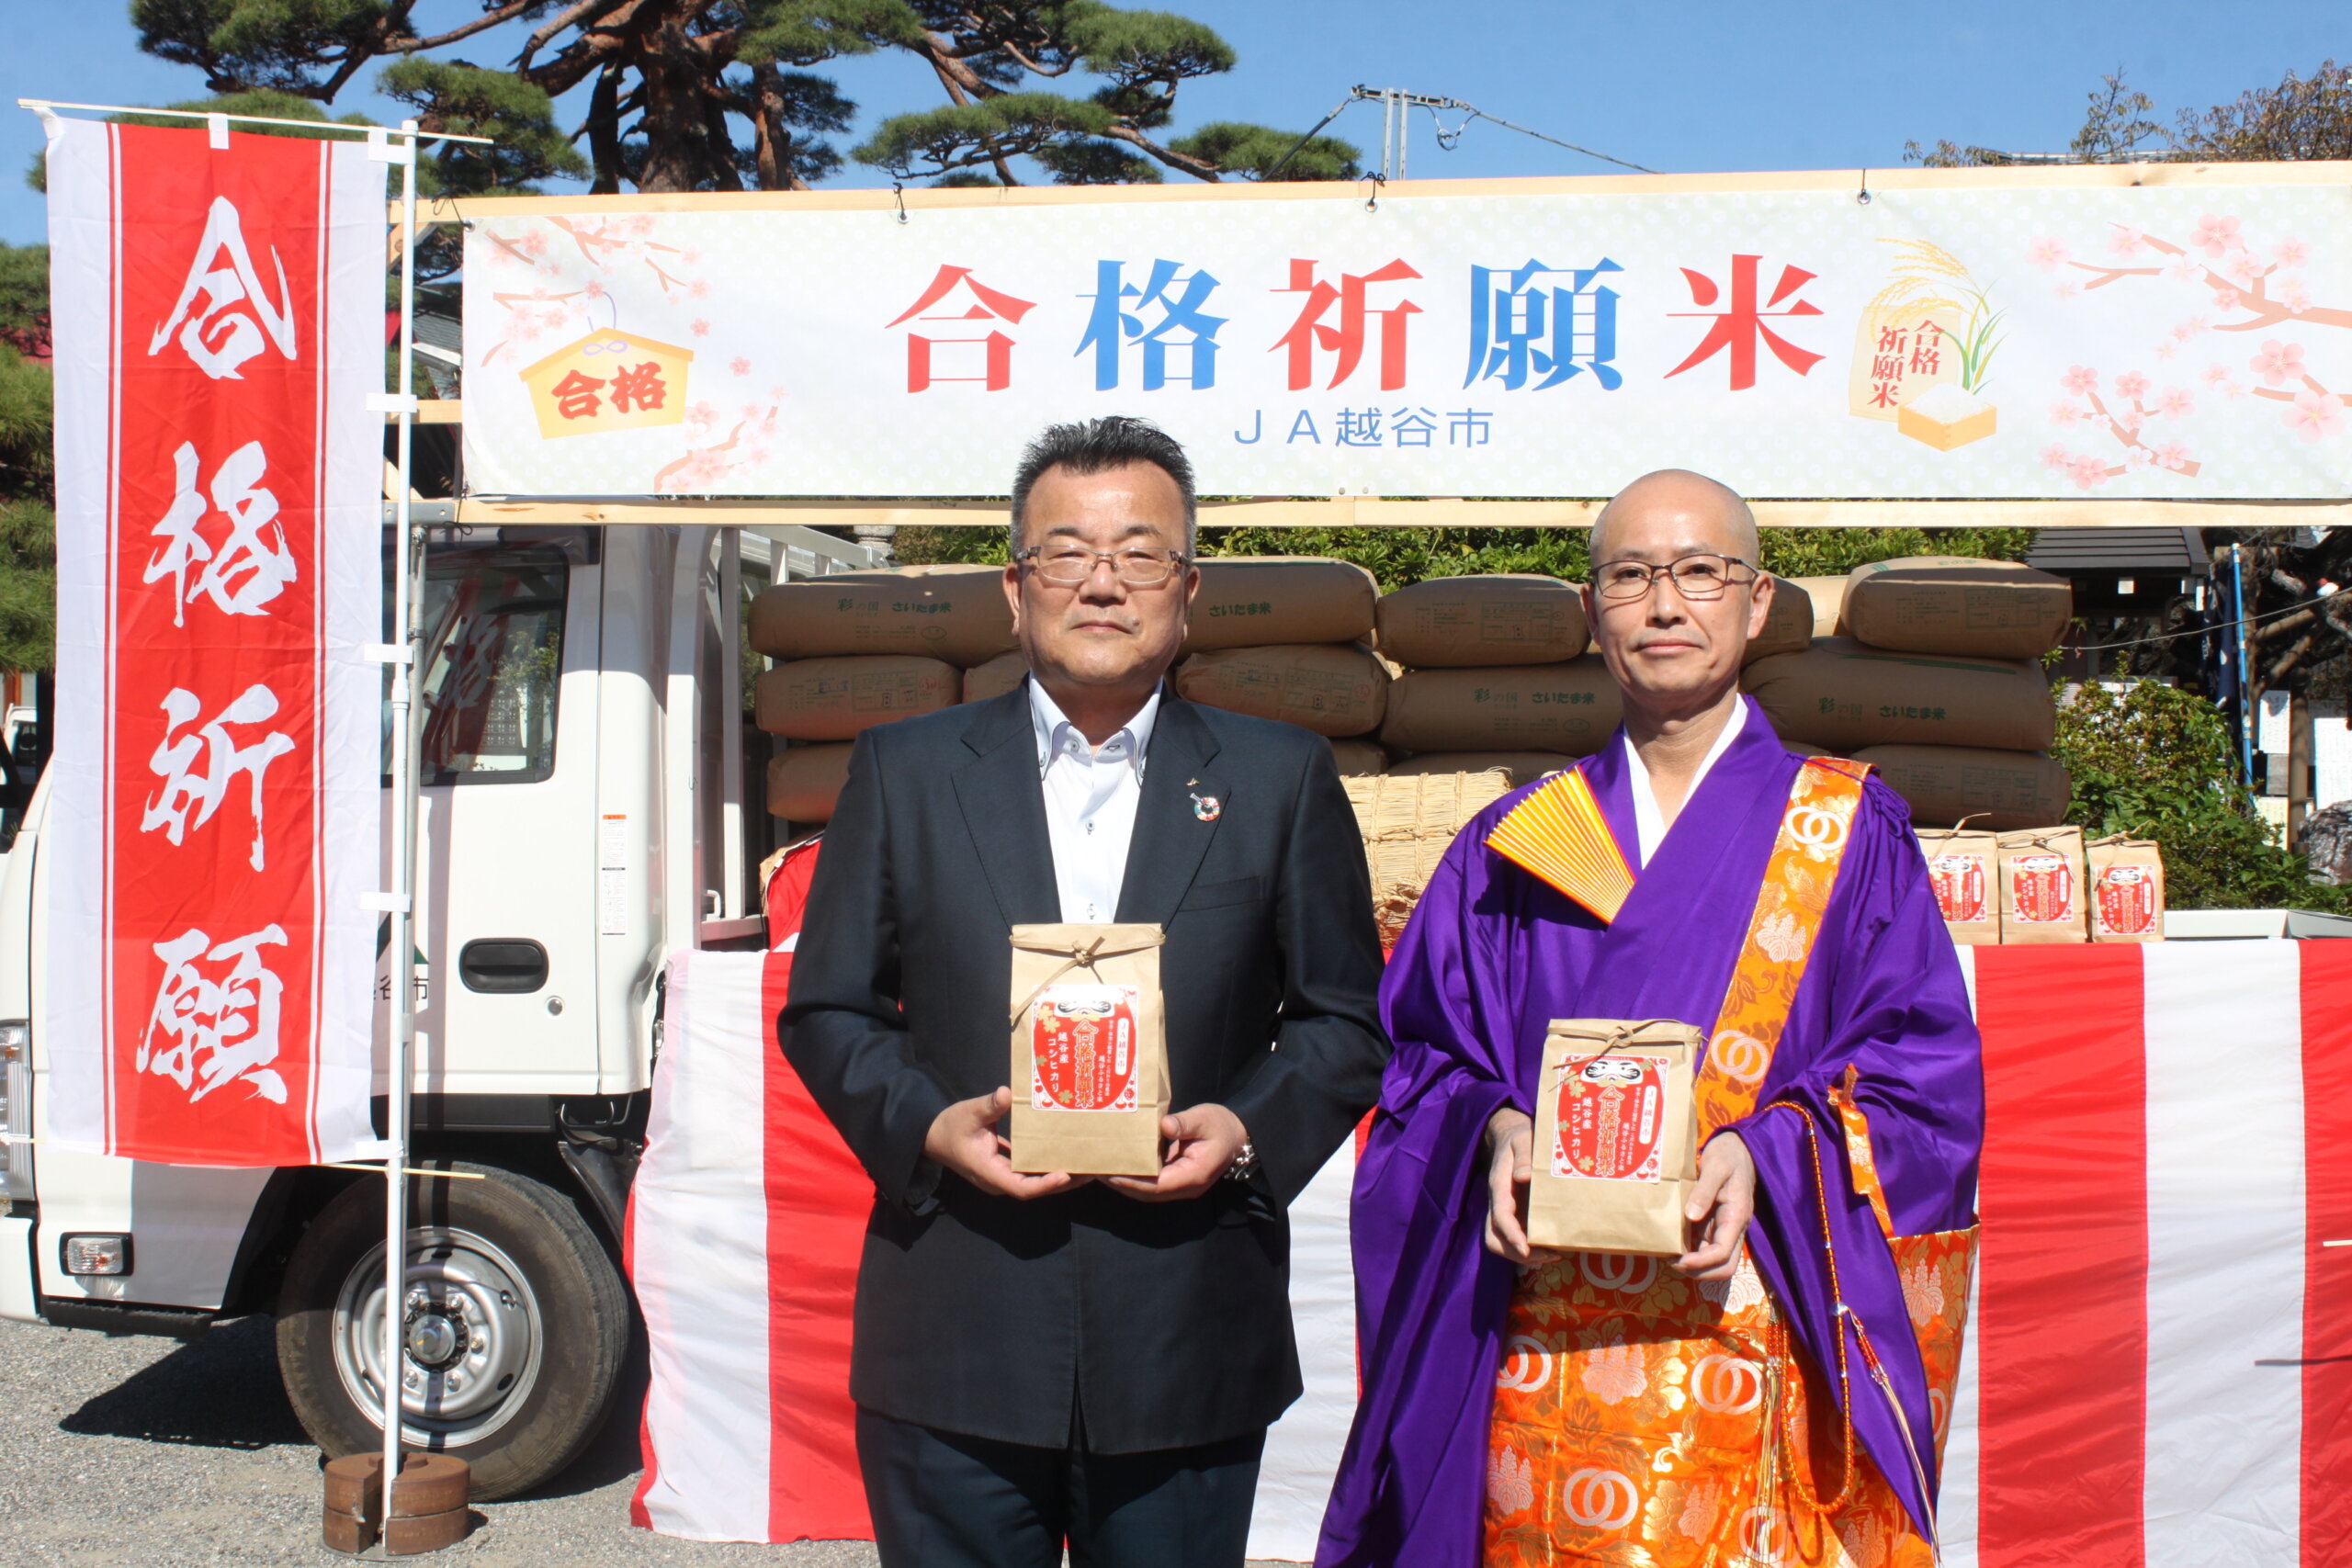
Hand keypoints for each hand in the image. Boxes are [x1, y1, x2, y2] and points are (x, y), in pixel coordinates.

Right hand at [923, 1088, 1079, 1199]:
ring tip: (1088, 1165)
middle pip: (1035, 1188)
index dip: (1045, 1184)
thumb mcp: (968, 1113)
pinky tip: (1068, 1154)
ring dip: (1061, 1176)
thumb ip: (988, 1106)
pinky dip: (1049, 1166)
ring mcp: (1004, 1175)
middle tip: (1091, 1170)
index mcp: (990, 1172)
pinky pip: (1031, 1171)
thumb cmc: (950, 1126)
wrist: (933, 1136)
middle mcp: (999, 1180)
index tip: (1065, 1174)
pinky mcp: (1007, 1168)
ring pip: (1036, 1181)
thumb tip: (1006, 1093)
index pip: (1021, 1188)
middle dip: (1063, 1182)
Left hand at [1105, 1103, 1247, 1201]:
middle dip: (1122, 1184)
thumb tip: (1165, 1125)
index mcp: (1193, 1175)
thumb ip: (1185, 1123)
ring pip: (1148, 1191)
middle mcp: (1185, 1187)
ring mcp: (1180, 1186)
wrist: (1237, 1136)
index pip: (1158, 1185)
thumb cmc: (1221, 1126)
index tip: (1110, 1173)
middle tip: (1096, 1171)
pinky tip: (1118, 1166)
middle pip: (1148, 1193)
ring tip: (1101, 1170)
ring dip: (1125, 1183)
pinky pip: (1151, 1184)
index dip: (1133, 1181)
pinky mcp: (1175, 1179)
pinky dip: (1134, 1178)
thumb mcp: (1205, 1119)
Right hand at [1483, 1105, 1555, 1264]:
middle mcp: (1499, 1203)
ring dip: (1525, 1255)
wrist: (1511, 1136)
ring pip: (1503, 1242)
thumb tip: (1523, 1177)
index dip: (1511, 1235)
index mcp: (1499, 1186)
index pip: (1499, 1216)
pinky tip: (1554, 1246)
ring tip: (1554, 1254)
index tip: (1526, 1248)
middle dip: (1516, 1253)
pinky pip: (1517, 1238)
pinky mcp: (1515, 1214)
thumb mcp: (1523, 1139)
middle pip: (1494, 1238)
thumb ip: (1524, 1156)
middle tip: (1547, 1255)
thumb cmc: (1520, 1137)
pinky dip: (1532, 1248)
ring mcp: (1506, 1211)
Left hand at [1674, 1132, 1756, 1279]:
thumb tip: (1691, 1216)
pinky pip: (1704, 1247)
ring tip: (1667, 1254)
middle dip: (1698, 1271)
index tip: (1678, 1259)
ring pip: (1714, 1261)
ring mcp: (1724, 1228)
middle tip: (1671, 1261)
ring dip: (1693, 1265)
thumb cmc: (1729, 1156)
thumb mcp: (1716, 1167)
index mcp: (1736, 1217)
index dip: (1701, 1263)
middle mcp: (1732, 1229)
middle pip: (1723, 1267)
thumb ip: (1704, 1191)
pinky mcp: (1714, 1224)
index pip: (1723, 1253)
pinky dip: (1689, 1252)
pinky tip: (1671, 1244)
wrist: (1738, 1149)